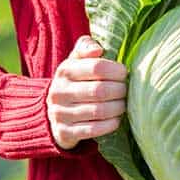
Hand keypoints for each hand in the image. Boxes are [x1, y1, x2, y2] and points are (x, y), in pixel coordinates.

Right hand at [47, 35, 127, 149]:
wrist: (52, 113)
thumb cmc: (74, 81)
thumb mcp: (75, 61)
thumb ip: (86, 47)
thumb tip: (98, 50)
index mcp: (64, 70)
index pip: (96, 67)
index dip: (116, 70)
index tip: (124, 73)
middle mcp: (60, 91)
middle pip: (100, 90)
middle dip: (120, 90)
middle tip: (126, 90)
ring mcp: (61, 113)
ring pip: (98, 111)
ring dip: (117, 108)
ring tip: (123, 104)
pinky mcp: (65, 132)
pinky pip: (93, 129)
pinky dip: (110, 124)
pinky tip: (116, 119)